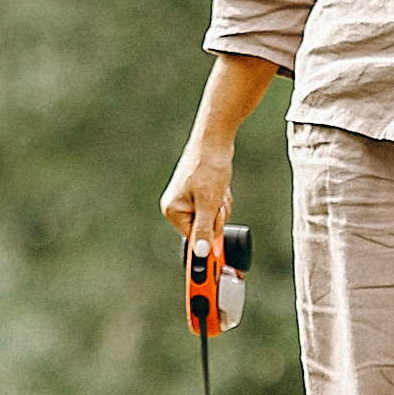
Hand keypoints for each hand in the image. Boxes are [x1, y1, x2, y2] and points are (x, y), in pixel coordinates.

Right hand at [160, 135, 233, 254]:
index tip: (215, 227)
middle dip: (216, 216)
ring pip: (212, 218)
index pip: (194, 238)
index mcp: (172, 211)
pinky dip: (220, 200)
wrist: (213, 141)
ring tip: (218, 189)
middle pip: (204, 228)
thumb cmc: (208, 167)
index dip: (209, 232)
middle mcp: (176, 207)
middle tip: (217, 198)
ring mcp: (187, 200)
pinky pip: (214, 207)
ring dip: (220, 206)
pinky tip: (219, 186)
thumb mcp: (209, 203)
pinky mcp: (198, 194)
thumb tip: (201, 253)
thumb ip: (204, 230)